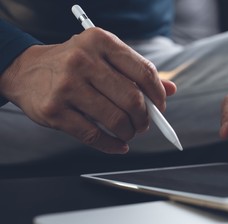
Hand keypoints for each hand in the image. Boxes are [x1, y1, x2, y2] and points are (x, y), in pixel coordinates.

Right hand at [0, 28, 175, 153]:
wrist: (24, 71)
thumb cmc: (71, 64)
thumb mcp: (103, 56)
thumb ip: (136, 71)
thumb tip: (171, 89)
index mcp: (100, 41)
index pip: (143, 71)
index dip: (158, 94)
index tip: (160, 107)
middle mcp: (83, 60)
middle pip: (132, 99)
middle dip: (144, 119)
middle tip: (143, 124)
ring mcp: (67, 86)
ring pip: (116, 120)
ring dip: (129, 132)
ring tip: (129, 132)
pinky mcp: (55, 111)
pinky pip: (95, 136)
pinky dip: (113, 145)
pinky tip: (118, 145)